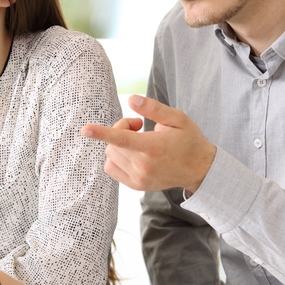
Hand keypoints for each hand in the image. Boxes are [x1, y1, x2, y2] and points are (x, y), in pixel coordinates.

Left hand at [79, 94, 216, 193]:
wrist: (199, 169)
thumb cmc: (188, 140)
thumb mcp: (177, 119)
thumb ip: (153, 109)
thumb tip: (131, 99)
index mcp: (153, 147)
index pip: (122, 138)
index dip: (102, 132)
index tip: (84, 130)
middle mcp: (143, 166)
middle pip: (113, 142)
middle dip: (121, 128)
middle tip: (139, 125)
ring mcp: (139, 178)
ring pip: (110, 154)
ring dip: (118, 143)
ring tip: (139, 140)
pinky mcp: (136, 185)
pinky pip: (111, 168)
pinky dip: (116, 157)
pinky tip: (133, 153)